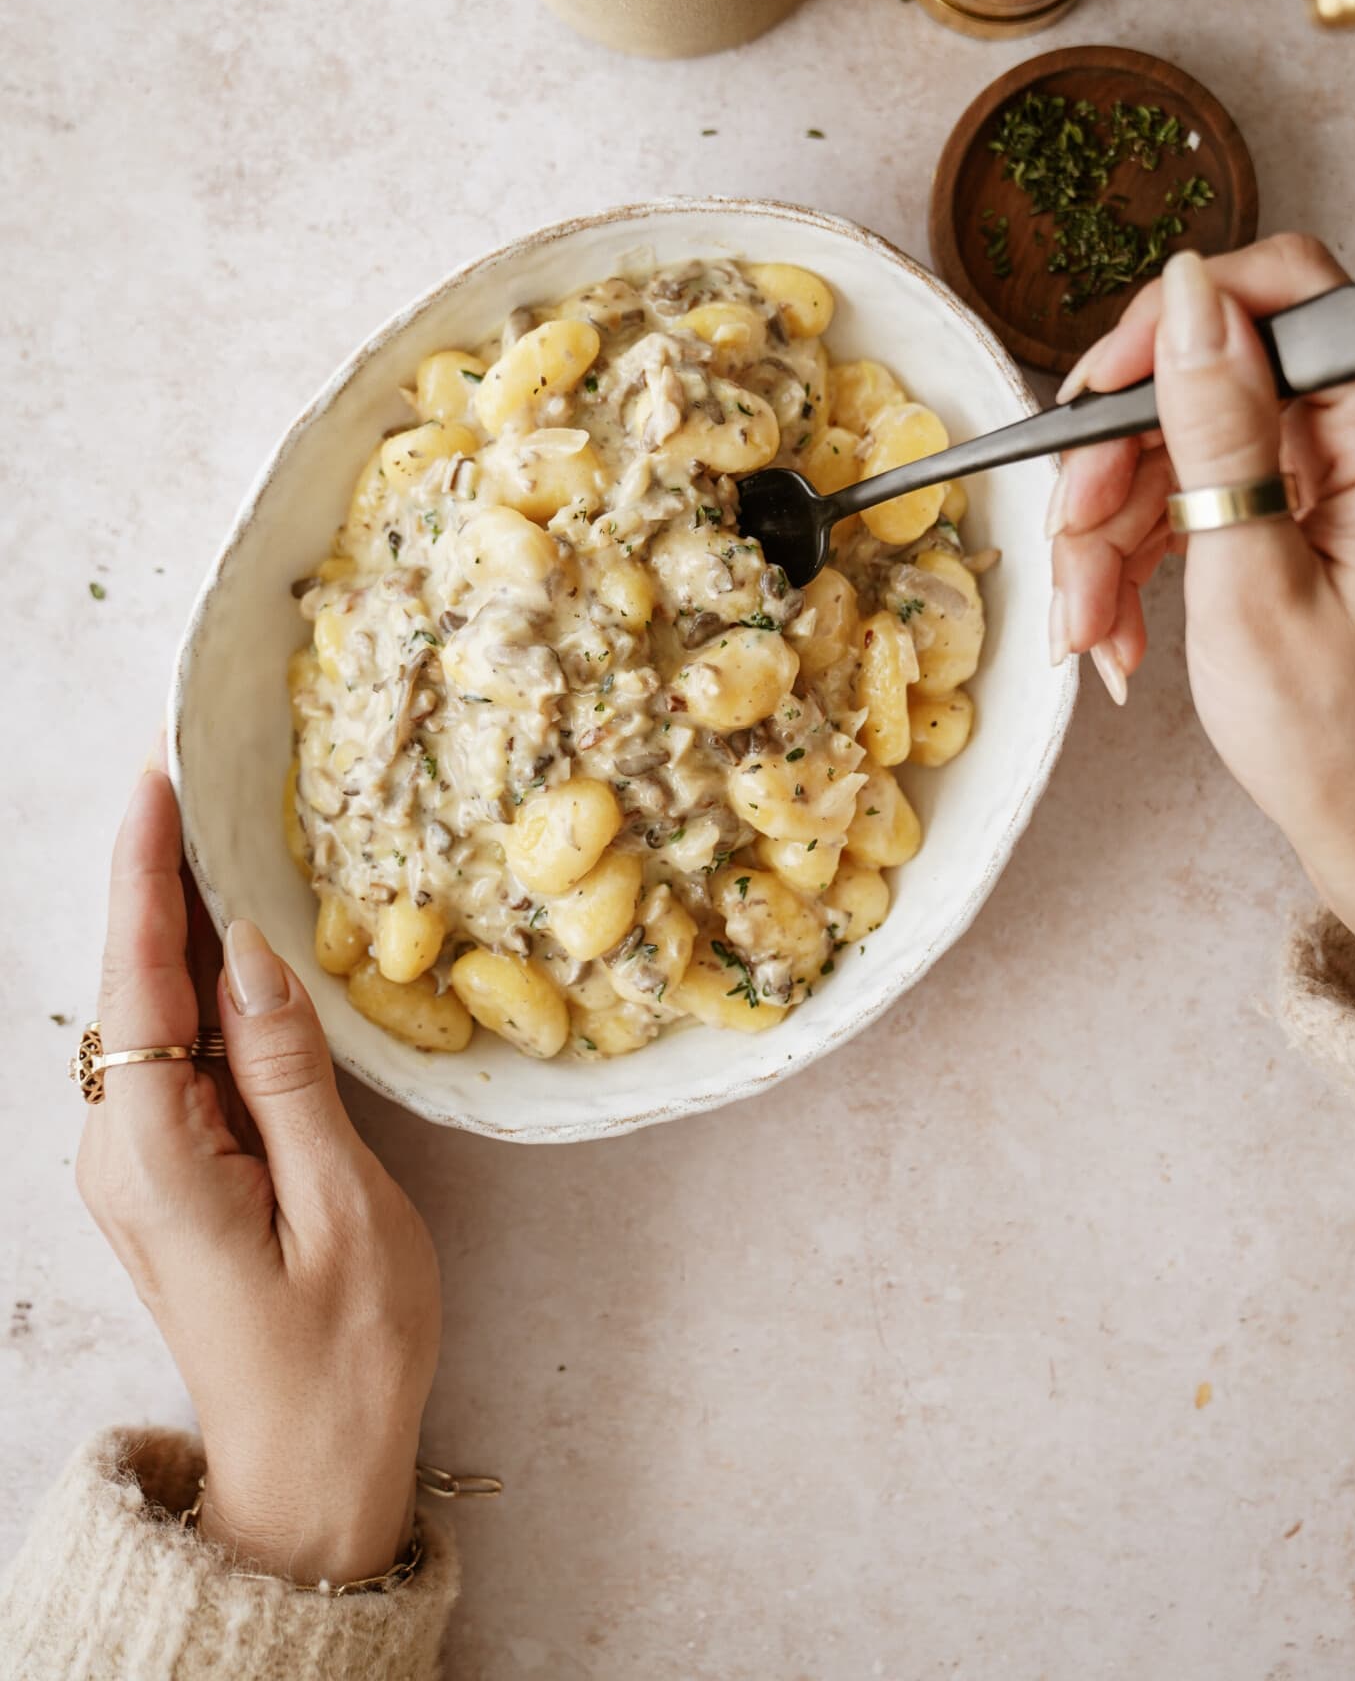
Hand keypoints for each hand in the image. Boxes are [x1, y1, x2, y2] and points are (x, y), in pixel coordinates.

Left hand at [76, 764, 440, 1583]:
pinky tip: (245, 941)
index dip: (147, 871)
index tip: (158, 775)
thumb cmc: (343, 1354)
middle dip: (163, 873)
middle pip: (135, 981)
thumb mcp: (341, 1208)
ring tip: (226, 827)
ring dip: (188, 923)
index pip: (137, 980)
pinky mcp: (168, 1172)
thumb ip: (289, 1074)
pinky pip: (180, 1052)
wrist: (309, 1473)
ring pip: (156, 1012)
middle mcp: (121, 1151)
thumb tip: (252, 950)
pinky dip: (207, 984)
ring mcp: (137, 1163)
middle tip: (200, 770)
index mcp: (155, 1157)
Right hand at [1048, 234, 1354, 1000]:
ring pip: (1178, 440)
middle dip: (1117, 460)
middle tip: (1072, 541)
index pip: (1284, 290)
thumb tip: (1185, 295)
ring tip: (1088, 625)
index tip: (1096, 395)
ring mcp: (1328, 473)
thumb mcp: (1252, 582)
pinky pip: (1186, 492)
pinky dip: (1134, 555)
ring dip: (1108, 529)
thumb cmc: (1342, 737)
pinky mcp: (1292, 509)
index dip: (1176, 323)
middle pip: (1208, 372)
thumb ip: (1218, 428)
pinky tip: (1113, 627)